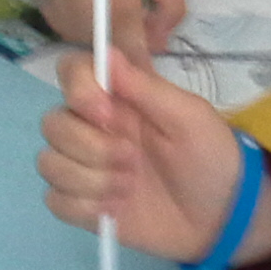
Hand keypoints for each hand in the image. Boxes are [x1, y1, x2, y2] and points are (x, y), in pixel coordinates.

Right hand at [31, 0, 183, 66]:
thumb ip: (168, 3)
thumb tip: (158, 44)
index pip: (122, 19)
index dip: (135, 54)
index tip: (147, 77)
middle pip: (93, 29)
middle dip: (116, 46)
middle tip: (136, 49)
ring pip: (71, 29)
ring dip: (95, 37)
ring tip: (116, 26)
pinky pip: (56, 17)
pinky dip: (75, 24)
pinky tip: (93, 12)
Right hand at [39, 48, 270, 264]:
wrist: (221, 216)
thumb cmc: (210, 157)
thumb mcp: (188, 116)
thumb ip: (146, 87)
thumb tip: (106, 53)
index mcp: (119, 99)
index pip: (72, 73)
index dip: (79, 90)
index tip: (107, 114)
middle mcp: (95, 129)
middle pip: (52, 123)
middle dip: (89, 146)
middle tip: (132, 160)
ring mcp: (86, 167)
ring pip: (49, 162)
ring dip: (89, 178)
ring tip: (129, 187)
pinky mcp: (84, 205)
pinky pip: (55, 200)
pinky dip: (82, 205)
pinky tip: (116, 209)